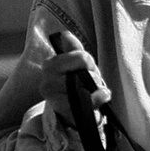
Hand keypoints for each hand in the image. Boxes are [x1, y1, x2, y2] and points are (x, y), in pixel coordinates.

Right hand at [42, 30, 111, 150]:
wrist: (74, 116)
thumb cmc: (76, 87)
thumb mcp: (75, 66)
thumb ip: (72, 50)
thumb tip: (66, 35)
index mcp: (50, 66)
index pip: (81, 56)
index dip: (88, 63)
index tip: (87, 69)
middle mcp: (47, 81)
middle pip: (86, 69)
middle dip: (94, 75)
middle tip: (90, 83)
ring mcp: (55, 99)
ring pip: (88, 84)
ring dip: (98, 88)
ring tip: (92, 93)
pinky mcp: (66, 113)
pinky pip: (88, 102)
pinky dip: (99, 99)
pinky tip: (101, 97)